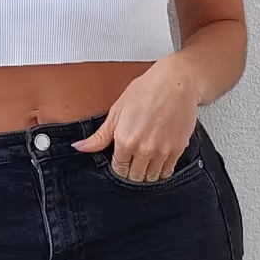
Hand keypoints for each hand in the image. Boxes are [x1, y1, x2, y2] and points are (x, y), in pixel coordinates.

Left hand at [71, 60, 199, 181]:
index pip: (119, 170)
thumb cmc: (147, 90)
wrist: (176, 81)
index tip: (121, 160)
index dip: (119, 166)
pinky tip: (158, 160)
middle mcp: (144, 150)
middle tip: (133, 161)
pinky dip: (162, 170)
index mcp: (126, 141)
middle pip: (135, 176)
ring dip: (146, 173)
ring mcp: (163, 151)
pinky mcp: (178, 149)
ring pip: (152, 177)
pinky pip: (167, 171)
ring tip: (145, 161)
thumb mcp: (117, 110)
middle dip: (132, 172)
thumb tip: (80, 147)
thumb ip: (100, 135)